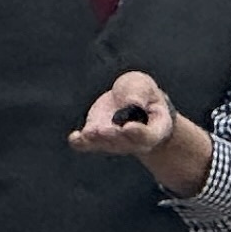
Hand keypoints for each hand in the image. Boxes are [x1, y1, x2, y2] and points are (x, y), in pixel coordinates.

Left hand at [68, 70, 212, 198]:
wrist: (130, 104)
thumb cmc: (142, 95)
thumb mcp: (145, 86)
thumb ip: (140, 92)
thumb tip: (132, 102)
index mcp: (155, 129)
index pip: (148, 136)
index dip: (138, 133)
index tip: (128, 127)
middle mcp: (135, 141)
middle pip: (124, 143)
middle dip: (112, 136)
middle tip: (103, 130)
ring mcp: (115, 142)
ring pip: (105, 144)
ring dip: (96, 139)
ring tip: (89, 132)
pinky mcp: (97, 138)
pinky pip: (87, 145)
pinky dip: (80, 142)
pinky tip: (75, 137)